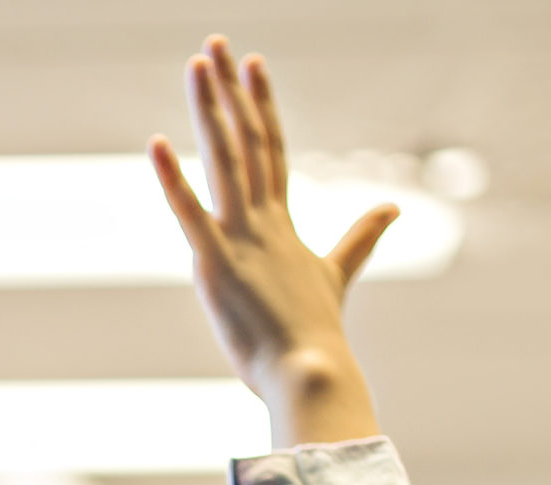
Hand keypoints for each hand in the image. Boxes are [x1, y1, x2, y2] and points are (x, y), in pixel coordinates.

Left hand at [150, 37, 393, 445]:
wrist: (313, 374)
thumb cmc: (316, 336)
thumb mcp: (336, 277)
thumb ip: (360, 239)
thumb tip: (394, 208)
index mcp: (281, 225)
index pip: (271, 150)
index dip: (261, 105)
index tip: (252, 64)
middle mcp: (263, 222)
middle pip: (247, 142)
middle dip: (231, 91)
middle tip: (215, 44)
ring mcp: (241, 241)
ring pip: (225, 162)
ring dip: (210, 111)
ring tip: (199, 65)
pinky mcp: (218, 267)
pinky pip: (191, 216)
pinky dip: (173, 180)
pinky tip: (156, 144)